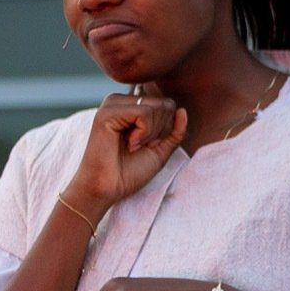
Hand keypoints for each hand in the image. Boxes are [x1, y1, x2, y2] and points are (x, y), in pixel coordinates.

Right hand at [65, 92, 187, 216]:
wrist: (107, 189)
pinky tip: (129, 143)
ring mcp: (112, 105)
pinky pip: (144, 113)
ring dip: (152, 134)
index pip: (168, 105)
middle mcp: (121, 101)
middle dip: (161, 131)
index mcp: (131, 107)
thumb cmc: (129, 172)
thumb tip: (183, 110)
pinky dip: (144, 133)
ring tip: (132, 145)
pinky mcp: (107, 113)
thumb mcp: (160, 150)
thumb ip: (175, 131)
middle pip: (165, 104)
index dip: (166, 130)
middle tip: (139, 146)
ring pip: (156, 107)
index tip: (146, 146)